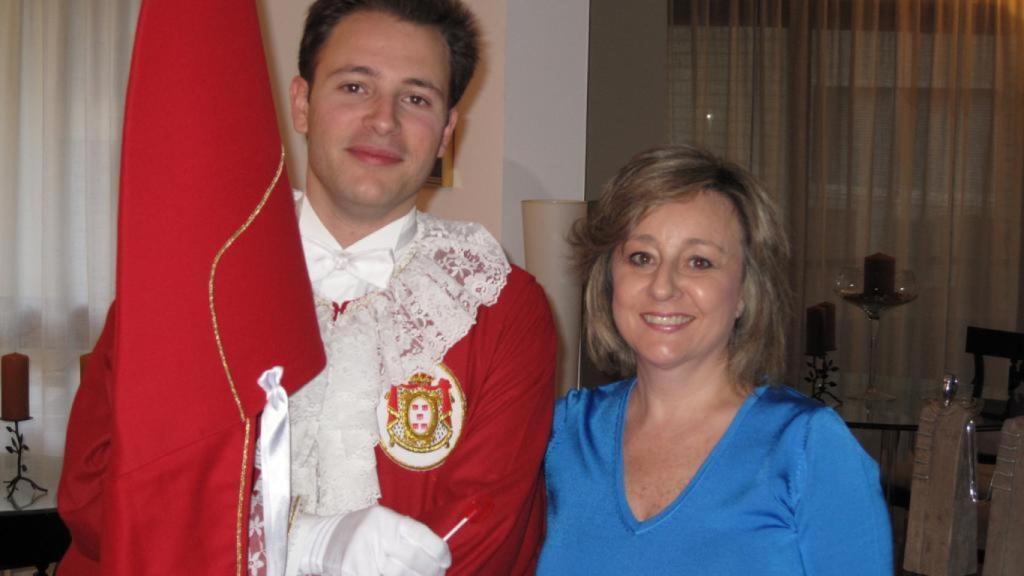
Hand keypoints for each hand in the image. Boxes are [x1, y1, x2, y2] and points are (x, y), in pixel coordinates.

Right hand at [290, 505, 450, 575]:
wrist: (321, 539)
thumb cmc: (360, 532)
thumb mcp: (382, 524)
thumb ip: (406, 536)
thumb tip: (436, 558)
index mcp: (386, 519)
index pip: (422, 536)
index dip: (438, 552)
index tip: (445, 562)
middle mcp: (374, 534)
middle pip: (412, 560)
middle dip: (429, 572)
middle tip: (437, 575)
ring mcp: (361, 555)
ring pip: (398, 575)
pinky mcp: (351, 571)